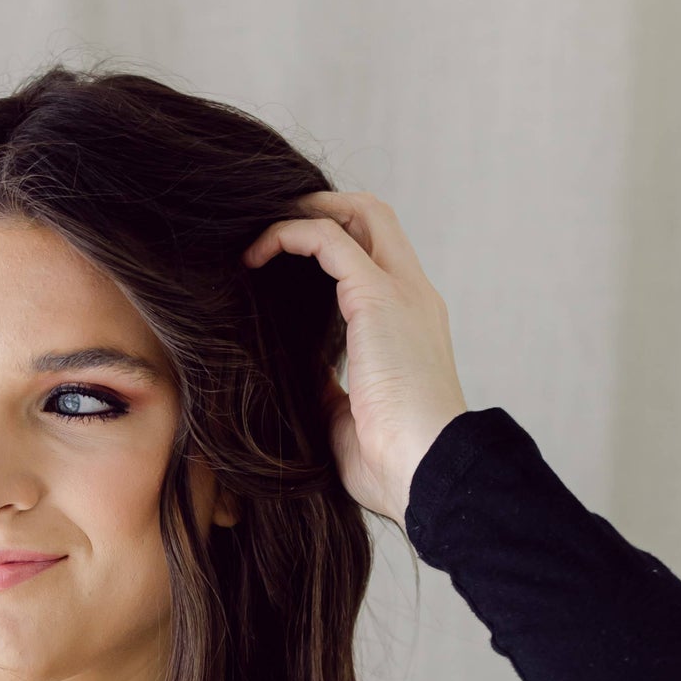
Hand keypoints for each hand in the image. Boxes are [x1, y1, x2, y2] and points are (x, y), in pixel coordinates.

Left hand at [241, 190, 468, 525]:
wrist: (426, 471)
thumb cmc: (392, 463)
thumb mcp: (348, 417)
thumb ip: (329, 387)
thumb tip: (303, 375)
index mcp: (412, 325)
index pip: (381, 258)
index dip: (338, 246)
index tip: (287, 266)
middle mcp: (413, 297)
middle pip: (376, 219)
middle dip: (324, 209)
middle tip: (273, 230)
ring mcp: (399, 292)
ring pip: (358, 214)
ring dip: (305, 214)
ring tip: (258, 235)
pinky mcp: (376, 296)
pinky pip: (326, 240)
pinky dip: (288, 235)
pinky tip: (255, 255)